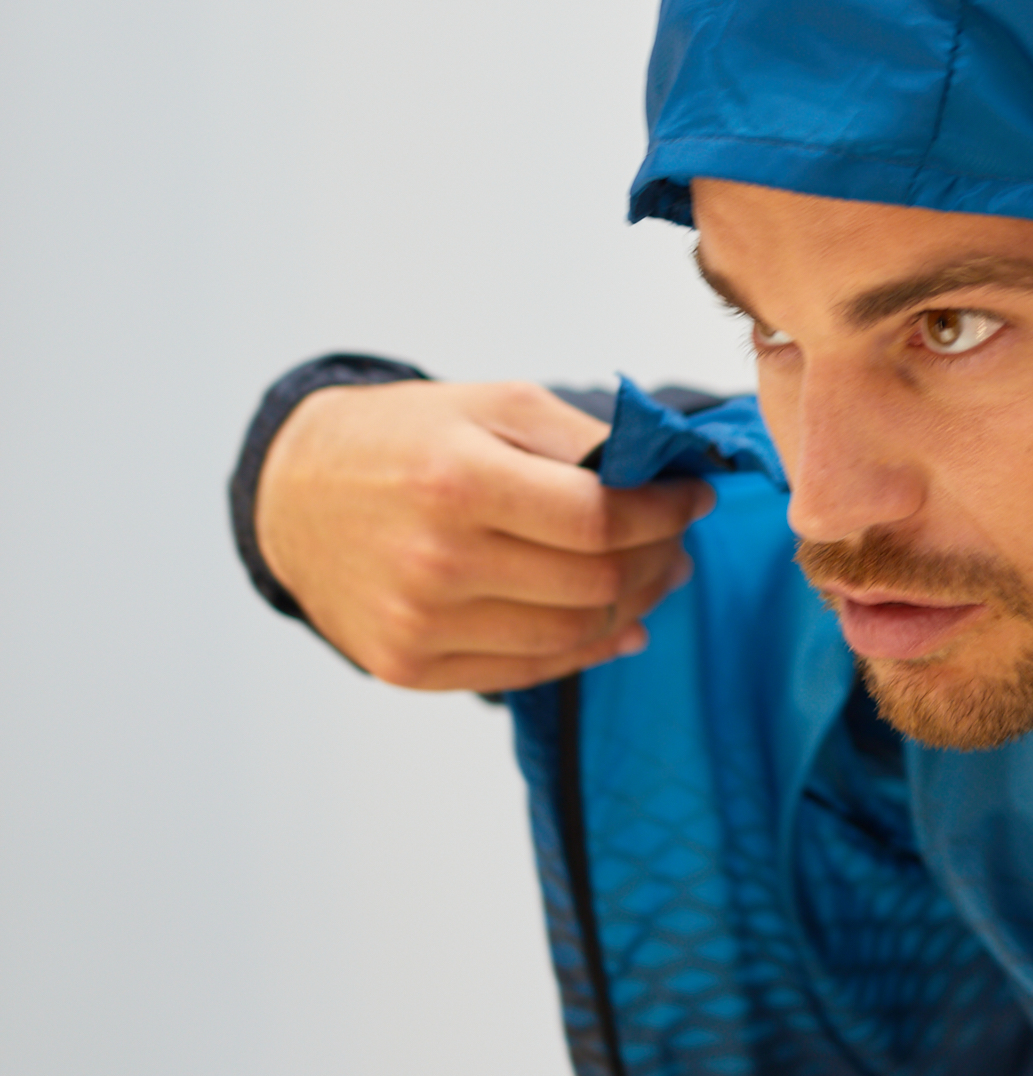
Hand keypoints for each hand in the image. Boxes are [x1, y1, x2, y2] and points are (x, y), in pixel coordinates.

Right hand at [256, 380, 714, 691]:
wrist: (293, 493)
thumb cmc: (402, 440)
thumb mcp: (490, 402)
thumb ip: (581, 438)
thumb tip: (667, 475)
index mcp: (457, 481)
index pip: (599, 519)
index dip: (665, 513)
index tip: (695, 498)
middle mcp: (436, 561)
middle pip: (593, 583)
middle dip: (658, 559)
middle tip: (679, 540)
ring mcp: (420, 624)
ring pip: (569, 637)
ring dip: (632, 607)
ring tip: (654, 576)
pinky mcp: (409, 667)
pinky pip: (526, 672)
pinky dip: (585, 651)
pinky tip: (617, 625)